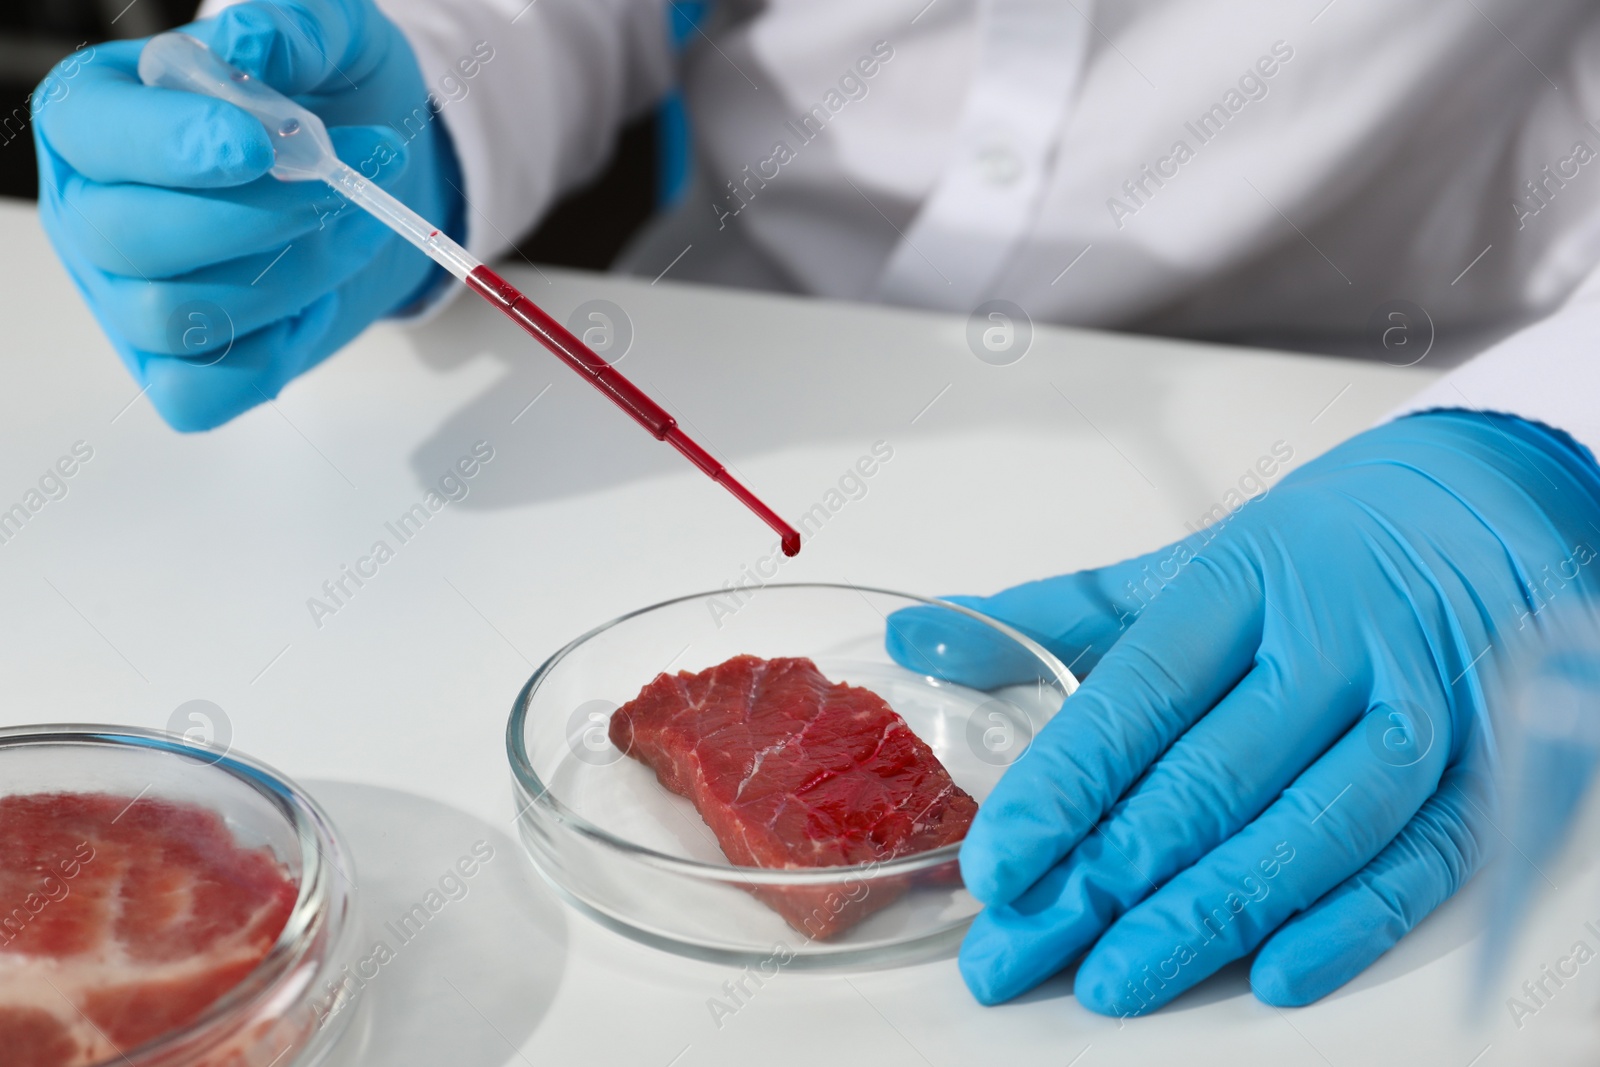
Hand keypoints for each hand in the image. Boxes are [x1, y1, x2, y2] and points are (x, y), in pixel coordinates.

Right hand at [35, 0, 461, 430]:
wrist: (373, 182)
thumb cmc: (334, 103)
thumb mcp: (332, 41)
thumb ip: (293, 29)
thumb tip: (250, 49)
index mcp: (95, 116)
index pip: (95, 135)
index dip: (172, 146)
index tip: (259, 145)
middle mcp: (90, 211)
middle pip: (131, 239)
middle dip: (258, 217)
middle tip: (347, 181)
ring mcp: (123, 299)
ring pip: (182, 316)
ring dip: (290, 275)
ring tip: (351, 224)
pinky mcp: (174, 368)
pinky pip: (202, 396)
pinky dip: (271, 357)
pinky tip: (310, 301)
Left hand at [886, 410, 1599, 1012]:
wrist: (1477, 512)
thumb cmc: (1308, 553)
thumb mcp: (1178, 570)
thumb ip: (1051, 617)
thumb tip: (920, 632)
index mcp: (1241, 584)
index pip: (1137, 700)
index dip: (1062, 790)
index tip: (995, 867)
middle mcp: (1331, 645)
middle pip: (1209, 781)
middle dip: (1105, 880)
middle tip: (1016, 951)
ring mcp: (1418, 710)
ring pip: (1309, 830)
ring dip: (1208, 918)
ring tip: (1112, 980)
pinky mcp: (1488, 769)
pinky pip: (1422, 861)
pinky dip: (1347, 923)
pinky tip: (1266, 973)